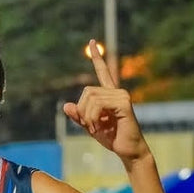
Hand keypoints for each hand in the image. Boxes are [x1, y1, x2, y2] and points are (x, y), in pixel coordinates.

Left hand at [63, 40, 149, 162]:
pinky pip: (98, 106)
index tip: (91, 42)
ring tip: (95, 129)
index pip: (103, 71)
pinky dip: (92, 119)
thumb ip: (78, 116)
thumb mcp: (90, 125)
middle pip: (86, 91)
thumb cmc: (111, 137)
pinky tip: (98, 128)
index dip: (96, 57)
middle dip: (82, 111)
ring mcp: (122, 96)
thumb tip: (66, 105)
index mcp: (109, 95)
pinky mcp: (124, 103)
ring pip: (90, 99)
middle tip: (89, 126)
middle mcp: (117, 91)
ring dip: (87, 117)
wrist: (127, 150)